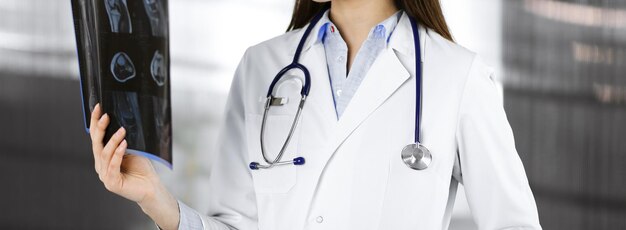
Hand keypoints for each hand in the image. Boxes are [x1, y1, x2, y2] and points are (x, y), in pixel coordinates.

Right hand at [90, 104, 179, 229]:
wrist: (151, 187)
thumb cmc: (142, 168)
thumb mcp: (132, 149)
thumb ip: (124, 140)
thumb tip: (123, 121)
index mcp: (103, 157)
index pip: (96, 137)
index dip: (95, 122)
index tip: (98, 107)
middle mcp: (101, 165)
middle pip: (96, 144)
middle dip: (100, 128)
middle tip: (106, 116)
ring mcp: (105, 175)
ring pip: (104, 154)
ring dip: (113, 140)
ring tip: (122, 130)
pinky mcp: (112, 183)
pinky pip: (112, 166)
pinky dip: (118, 154)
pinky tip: (124, 145)